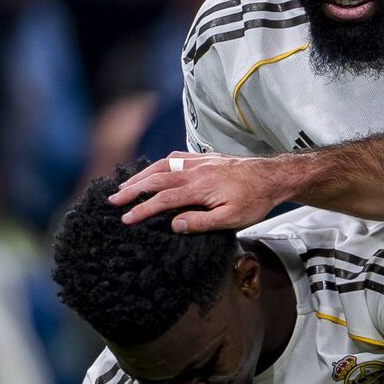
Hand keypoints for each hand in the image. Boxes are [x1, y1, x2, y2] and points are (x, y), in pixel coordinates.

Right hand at [109, 152, 285, 232]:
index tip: (126, 219)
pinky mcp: (203, 158)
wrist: (271, 176)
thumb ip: (202, 222)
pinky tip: (152, 170)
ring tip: (124, 185)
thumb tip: (174, 224)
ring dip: (140, 176)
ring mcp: (197, 162)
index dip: (142, 210)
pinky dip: (158, 164)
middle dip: (132, 190)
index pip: (162, 200)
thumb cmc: (254, 200)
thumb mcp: (232, 219)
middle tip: (113, 199)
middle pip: (155, 180)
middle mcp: (194, 172)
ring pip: (161, 167)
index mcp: (198, 188)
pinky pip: (174, 159)